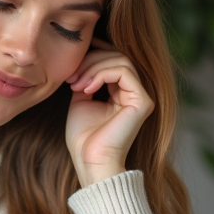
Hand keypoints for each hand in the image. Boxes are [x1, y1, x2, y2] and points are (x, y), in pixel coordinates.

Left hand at [65, 39, 153, 186]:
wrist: (91, 161)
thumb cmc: (84, 138)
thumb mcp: (81, 99)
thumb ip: (87, 79)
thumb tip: (84, 57)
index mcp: (122, 93)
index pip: (113, 59)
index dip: (94, 52)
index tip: (72, 60)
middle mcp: (135, 93)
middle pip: (117, 56)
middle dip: (90, 60)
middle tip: (71, 77)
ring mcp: (141, 96)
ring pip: (121, 60)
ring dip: (93, 67)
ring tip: (76, 83)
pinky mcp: (143, 101)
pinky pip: (123, 71)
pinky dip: (101, 73)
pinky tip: (87, 88)